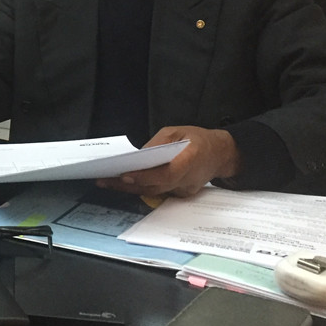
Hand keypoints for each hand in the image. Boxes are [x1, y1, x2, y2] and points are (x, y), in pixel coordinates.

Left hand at [95, 126, 240, 196]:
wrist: (221, 154)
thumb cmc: (198, 139)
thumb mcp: (177, 131)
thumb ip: (158, 144)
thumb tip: (138, 156)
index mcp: (190, 159)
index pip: (165, 174)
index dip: (144, 177)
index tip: (125, 175)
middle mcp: (187, 179)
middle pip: (154, 187)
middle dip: (128, 185)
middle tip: (104, 181)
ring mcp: (185, 190)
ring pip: (154, 192)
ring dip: (130, 189)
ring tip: (107, 182)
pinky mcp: (181, 194)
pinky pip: (159, 192)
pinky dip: (141, 188)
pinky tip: (124, 184)